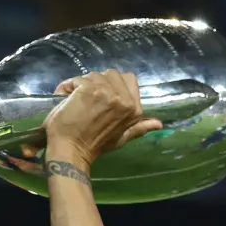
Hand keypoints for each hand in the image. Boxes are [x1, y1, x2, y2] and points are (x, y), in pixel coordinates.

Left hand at [41, 70, 161, 170]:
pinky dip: (69, 86)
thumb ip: (138, 128)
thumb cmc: (94, 146)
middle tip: (87, 98)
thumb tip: (159, 124)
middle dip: (98, 82)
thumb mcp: (121, 138)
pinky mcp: (89, 90)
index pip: (129, 79)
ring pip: (95, 75)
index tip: (101, 97)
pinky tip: (66, 97)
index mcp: (135, 109)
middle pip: (112, 74)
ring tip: (75, 99)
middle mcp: (124, 99)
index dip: (113, 85)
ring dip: (82, 84)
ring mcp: (107, 93)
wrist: (71, 151)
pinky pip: (79, 78)